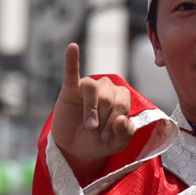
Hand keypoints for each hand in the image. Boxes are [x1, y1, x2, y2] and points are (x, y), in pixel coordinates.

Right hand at [51, 44, 134, 175]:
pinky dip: (72, 60)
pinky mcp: (70, 88)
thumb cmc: (97, 141)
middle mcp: (106, 88)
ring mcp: (88, 87)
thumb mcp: (115, 144)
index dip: (115, 122)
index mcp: (121, 98)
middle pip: (108, 98)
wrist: (72, 147)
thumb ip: (125, 134)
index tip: (106, 137)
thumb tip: (122, 120)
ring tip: (89, 126)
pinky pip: (71, 71)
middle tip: (95, 134)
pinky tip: (72, 48)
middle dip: (103, 120)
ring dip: (91, 110)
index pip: (122, 103)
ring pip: (93, 89)